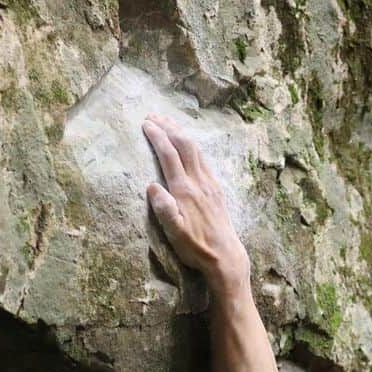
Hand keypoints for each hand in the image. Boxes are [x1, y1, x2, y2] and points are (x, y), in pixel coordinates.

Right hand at [142, 112, 249, 284]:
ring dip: (181, 133)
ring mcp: (210, 184)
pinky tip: (190, 145)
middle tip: (153, 115)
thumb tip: (151, 185)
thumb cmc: (196, 248)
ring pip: (196, 150)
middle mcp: (199, 182)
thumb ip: (164, 209)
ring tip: (169, 123)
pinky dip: (193, 146)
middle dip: (169, 127)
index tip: (145, 124)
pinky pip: (204, 160)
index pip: (169, 155)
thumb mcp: (175, 234)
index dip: (157, 137)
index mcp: (185, 190)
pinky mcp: (216, 190)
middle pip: (184, 145)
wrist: (226, 256)